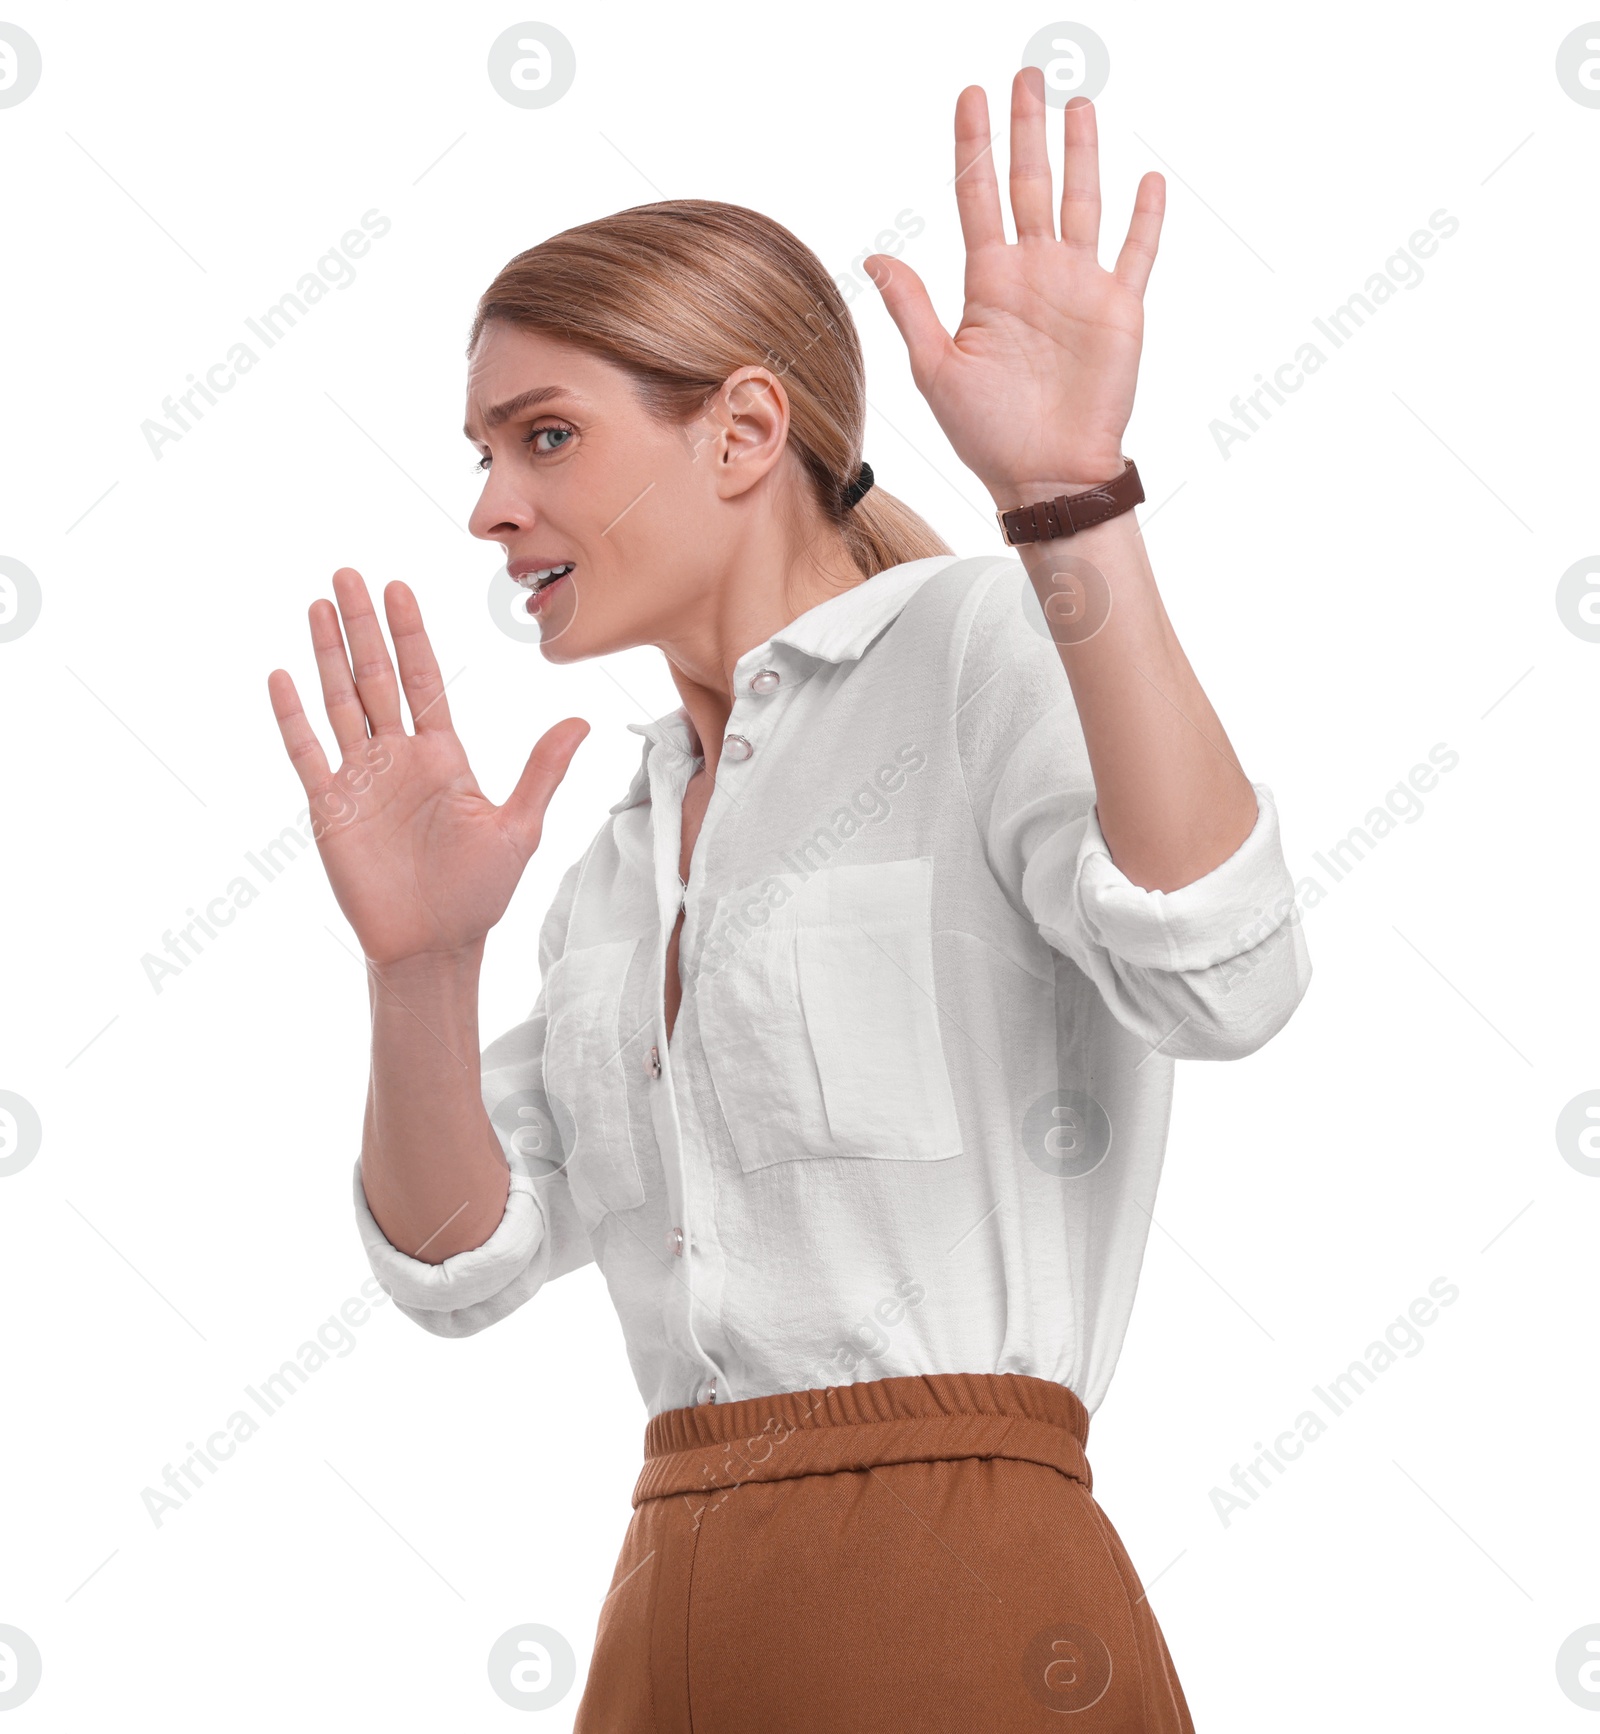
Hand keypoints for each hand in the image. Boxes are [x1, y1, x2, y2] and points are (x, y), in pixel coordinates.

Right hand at [266, 568, 587, 968]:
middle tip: (348, 573)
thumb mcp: (519, 827)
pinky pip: (308, 754)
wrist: (434, 945)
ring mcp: (361, 779)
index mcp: (442, 756)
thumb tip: (581, 721)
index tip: (400, 588)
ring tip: (318, 605)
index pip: (424, 680)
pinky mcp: (331, 808)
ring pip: (340, 702)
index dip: (412, 634)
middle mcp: (398, 758)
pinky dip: (294, 717)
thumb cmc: (478, 892)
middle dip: (363, 625)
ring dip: (328, 654)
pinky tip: (283, 677)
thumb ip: (542, 771)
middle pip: (376, 676)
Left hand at [866, 72, 1163, 499]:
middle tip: (1025, 76)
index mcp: (987, 283)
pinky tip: (1147, 179)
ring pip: (1081, 202)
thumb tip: (877, 258)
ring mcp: (1078, 287)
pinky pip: (1136, 253)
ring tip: (1078, 104)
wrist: (1045, 477)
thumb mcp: (935, 370)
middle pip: (1029, 183)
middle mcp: (1033, 274)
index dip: (973, 147)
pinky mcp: (1119, 309)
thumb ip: (912, 308)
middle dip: (1026, 130)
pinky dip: (1145, 218)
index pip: (978, 197)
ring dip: (1081, 154)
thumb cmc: (987, 435)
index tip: (969, 97)